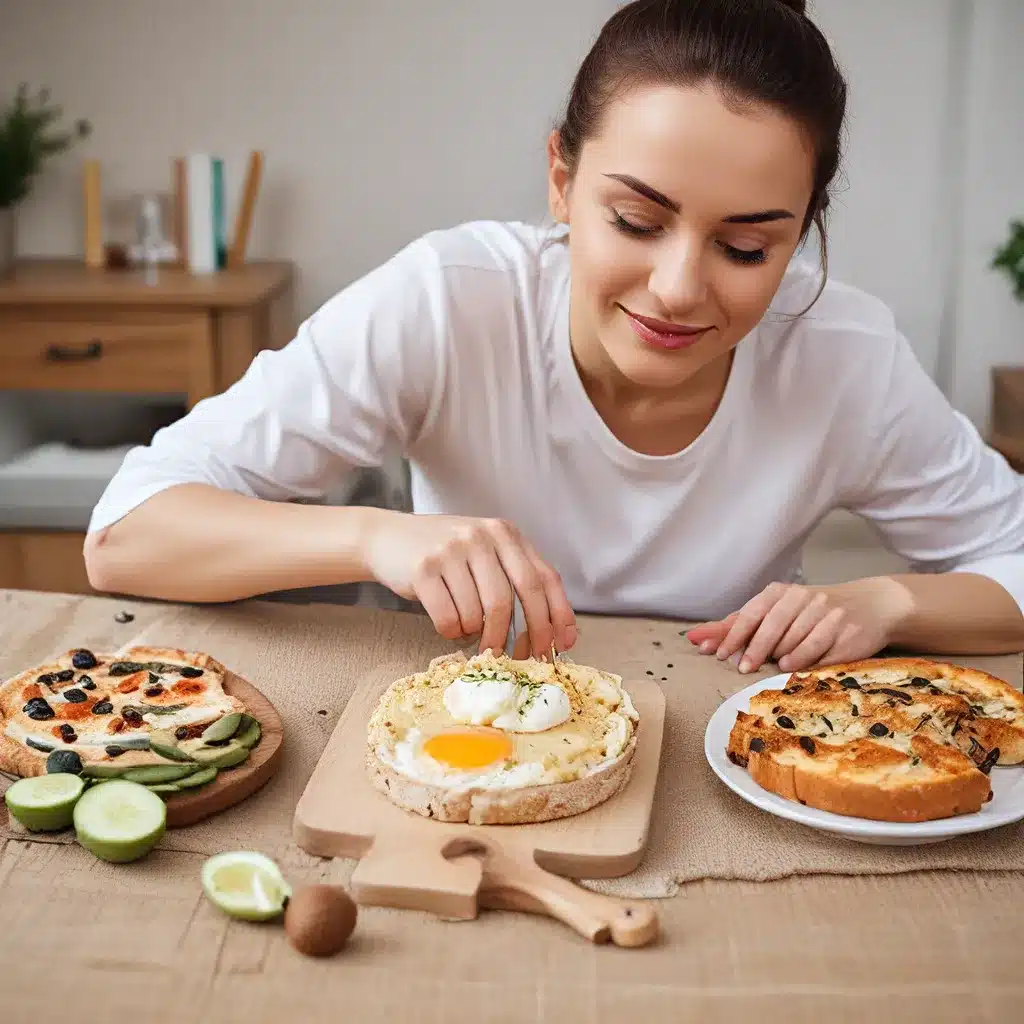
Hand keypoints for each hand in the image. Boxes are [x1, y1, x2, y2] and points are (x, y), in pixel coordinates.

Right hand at [362, 510, 576, 656]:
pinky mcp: (424, 568)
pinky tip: (447, 622)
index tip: (561, 645)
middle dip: (520, 637)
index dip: (557, 616)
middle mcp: (481, 536)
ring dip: (477, 634)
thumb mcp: (485, 553)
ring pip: (479, 614)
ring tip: (468, 628)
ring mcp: (451, 550)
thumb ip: (516, 578)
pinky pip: (449, 618)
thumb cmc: (445, 555)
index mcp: (505, 533)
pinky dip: (452, 631)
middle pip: (512, 600)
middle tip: (518, 659)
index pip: (544, 579)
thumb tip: (553, 631)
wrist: (388, 538)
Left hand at [685, 579, 913, 673]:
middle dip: (754, 648)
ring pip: (795, 637)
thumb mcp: (774, 612)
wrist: (871, 605)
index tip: (718, 654)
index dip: (733, 634)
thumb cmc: (812, 612)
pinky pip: (820, 648)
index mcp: (781, 592)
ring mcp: (827, 613)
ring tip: (771, 666)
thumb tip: (694, 637)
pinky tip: (791, 666)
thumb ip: (736, 625)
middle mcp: (805, 598)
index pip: (751, 612)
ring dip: (779, 654)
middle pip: (772, 625)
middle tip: (743, 668)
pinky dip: (802, 658)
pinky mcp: (847, 631)